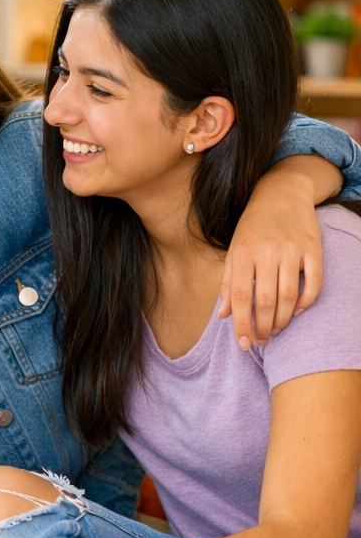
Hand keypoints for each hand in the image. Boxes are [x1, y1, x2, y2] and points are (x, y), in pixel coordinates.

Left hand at [219, 162, 324, 347]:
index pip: (241, 296)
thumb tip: (224, 315)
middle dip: (263, 326)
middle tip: (262, 340)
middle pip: (265, 300)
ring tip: (276, 330)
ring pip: (288, 294)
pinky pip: (313, 281)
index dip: (242, 323)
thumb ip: (229, 283)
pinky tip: (298, 311)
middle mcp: (267, 252)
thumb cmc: (253, 228)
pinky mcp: (313, 248)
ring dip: (283, 319)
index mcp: (242, 253)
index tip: (243, 344)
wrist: (281, 193)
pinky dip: (306, 301)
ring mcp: (292, 249)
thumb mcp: (234, 251)